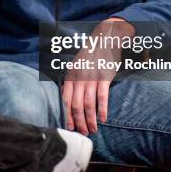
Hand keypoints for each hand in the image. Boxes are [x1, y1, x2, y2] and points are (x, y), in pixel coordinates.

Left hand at [62, 18, 135, 135]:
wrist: (105, 38)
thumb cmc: (91, 54)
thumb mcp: (76, 64)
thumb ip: (72, 80)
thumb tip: (67, 98)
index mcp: (70, 75)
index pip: (65, 100)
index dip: (67, 115)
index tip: (70, 127)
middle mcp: (79, 77)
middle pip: (76, 105)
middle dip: (78, 122)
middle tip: (83, 133)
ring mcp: (92, 77)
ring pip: (88, 104)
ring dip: (90, 120)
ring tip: (93, 129)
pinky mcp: (104, 77)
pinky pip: (102, 97)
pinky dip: (102, 110)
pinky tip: (103, 119)